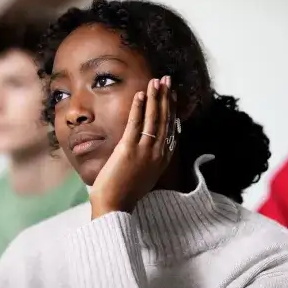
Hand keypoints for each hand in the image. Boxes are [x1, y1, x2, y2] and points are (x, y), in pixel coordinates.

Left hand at [89, 76, 174, 218]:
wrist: (115, 207)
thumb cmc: (125, 193)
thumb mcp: (143, 174)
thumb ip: (148, 158)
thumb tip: (145, 144)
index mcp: (163, 159)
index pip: (171, 129)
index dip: (172, 109)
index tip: (172, 94)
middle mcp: (158, 154)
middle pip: (165, 120)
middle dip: (166, 98)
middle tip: (167, 80)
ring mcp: (145, 152)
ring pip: (154, 119)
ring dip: (156, 98)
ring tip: (156, 81)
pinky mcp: (129, 150)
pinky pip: (136, 124)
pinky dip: (139, 107)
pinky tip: (141, 94)